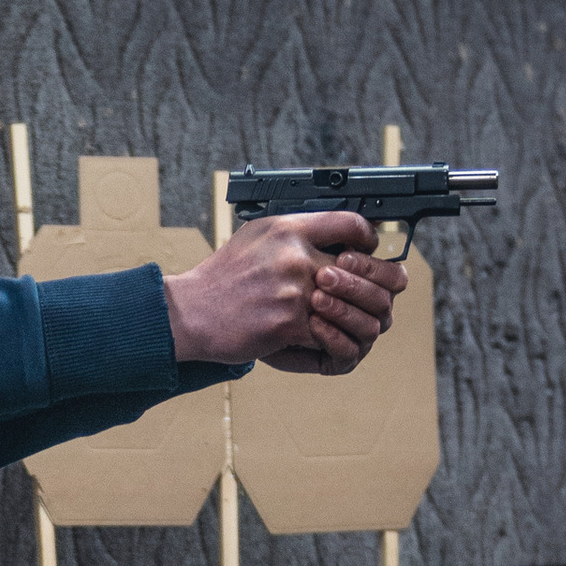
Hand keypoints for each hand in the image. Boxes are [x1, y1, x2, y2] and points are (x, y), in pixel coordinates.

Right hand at [163, 213, 407, 375]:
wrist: (191, 312)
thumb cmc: (222, 278)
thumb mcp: (257, 236)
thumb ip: (295, 232)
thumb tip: (333, 233)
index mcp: (288, 228)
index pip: (349, 223)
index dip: (367, 238)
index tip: (367, 250)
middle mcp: (293, 254)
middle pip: (359, 268)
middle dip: (371, 286)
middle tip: (374, 295)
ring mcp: (292, 289)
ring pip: (348, 305)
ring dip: (356, 318)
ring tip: (356, 322)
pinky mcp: (288, 322)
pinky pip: (327, 333)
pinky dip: (332, 341)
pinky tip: (330, 342)